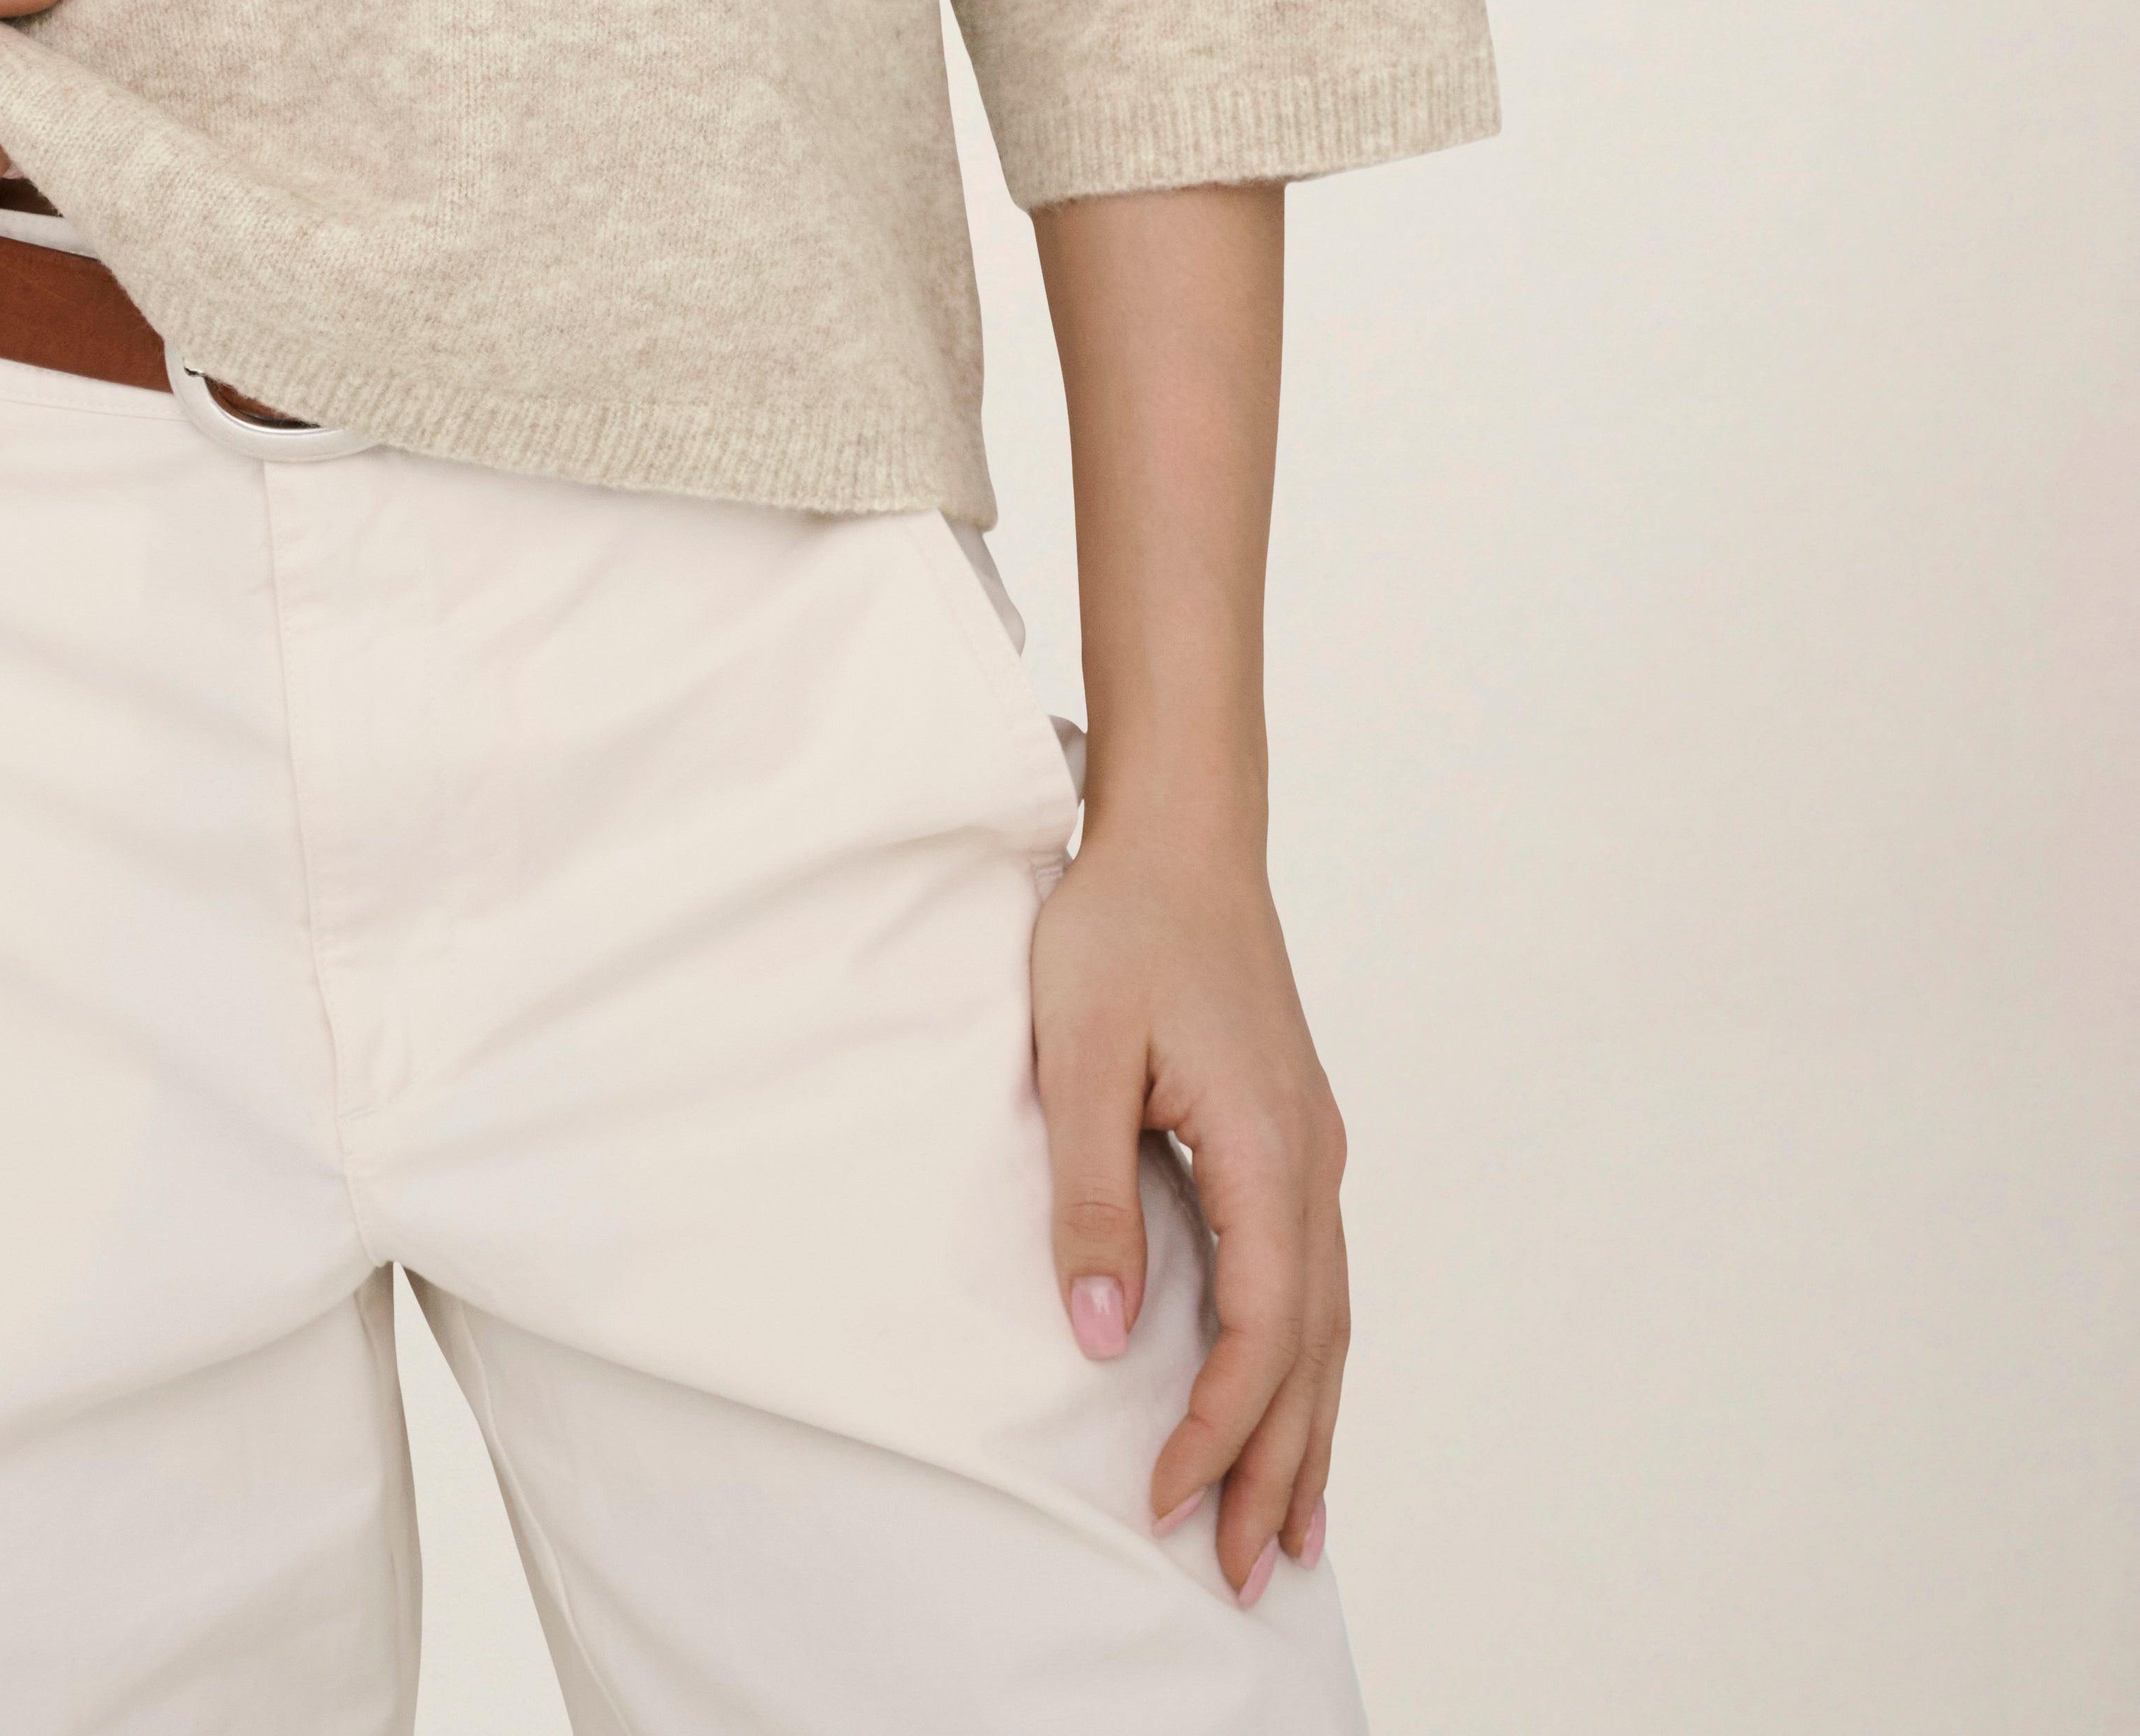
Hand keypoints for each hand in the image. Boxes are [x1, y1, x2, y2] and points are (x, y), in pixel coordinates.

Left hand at [1032, 801, 1347, 1603]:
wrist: (1182, 833)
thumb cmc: (1122, 925)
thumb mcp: (1079, 1054)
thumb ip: (1091, 1196)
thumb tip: (1105, 1334)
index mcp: (1266, 1150)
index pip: (1259, 1329)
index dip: (1216, 1426)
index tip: (1163, 1497)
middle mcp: (1311, 1164)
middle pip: (1311, 1349)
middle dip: (1277, 1466)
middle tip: (1243, 1573)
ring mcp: (1312, 1151)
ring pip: (1327, 1322)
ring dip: (1306, 1427)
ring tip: (1288, 1531)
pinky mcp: (1292, 1137)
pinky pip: (1317, 1279)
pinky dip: (1309, 1360)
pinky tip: (1295, 1399)